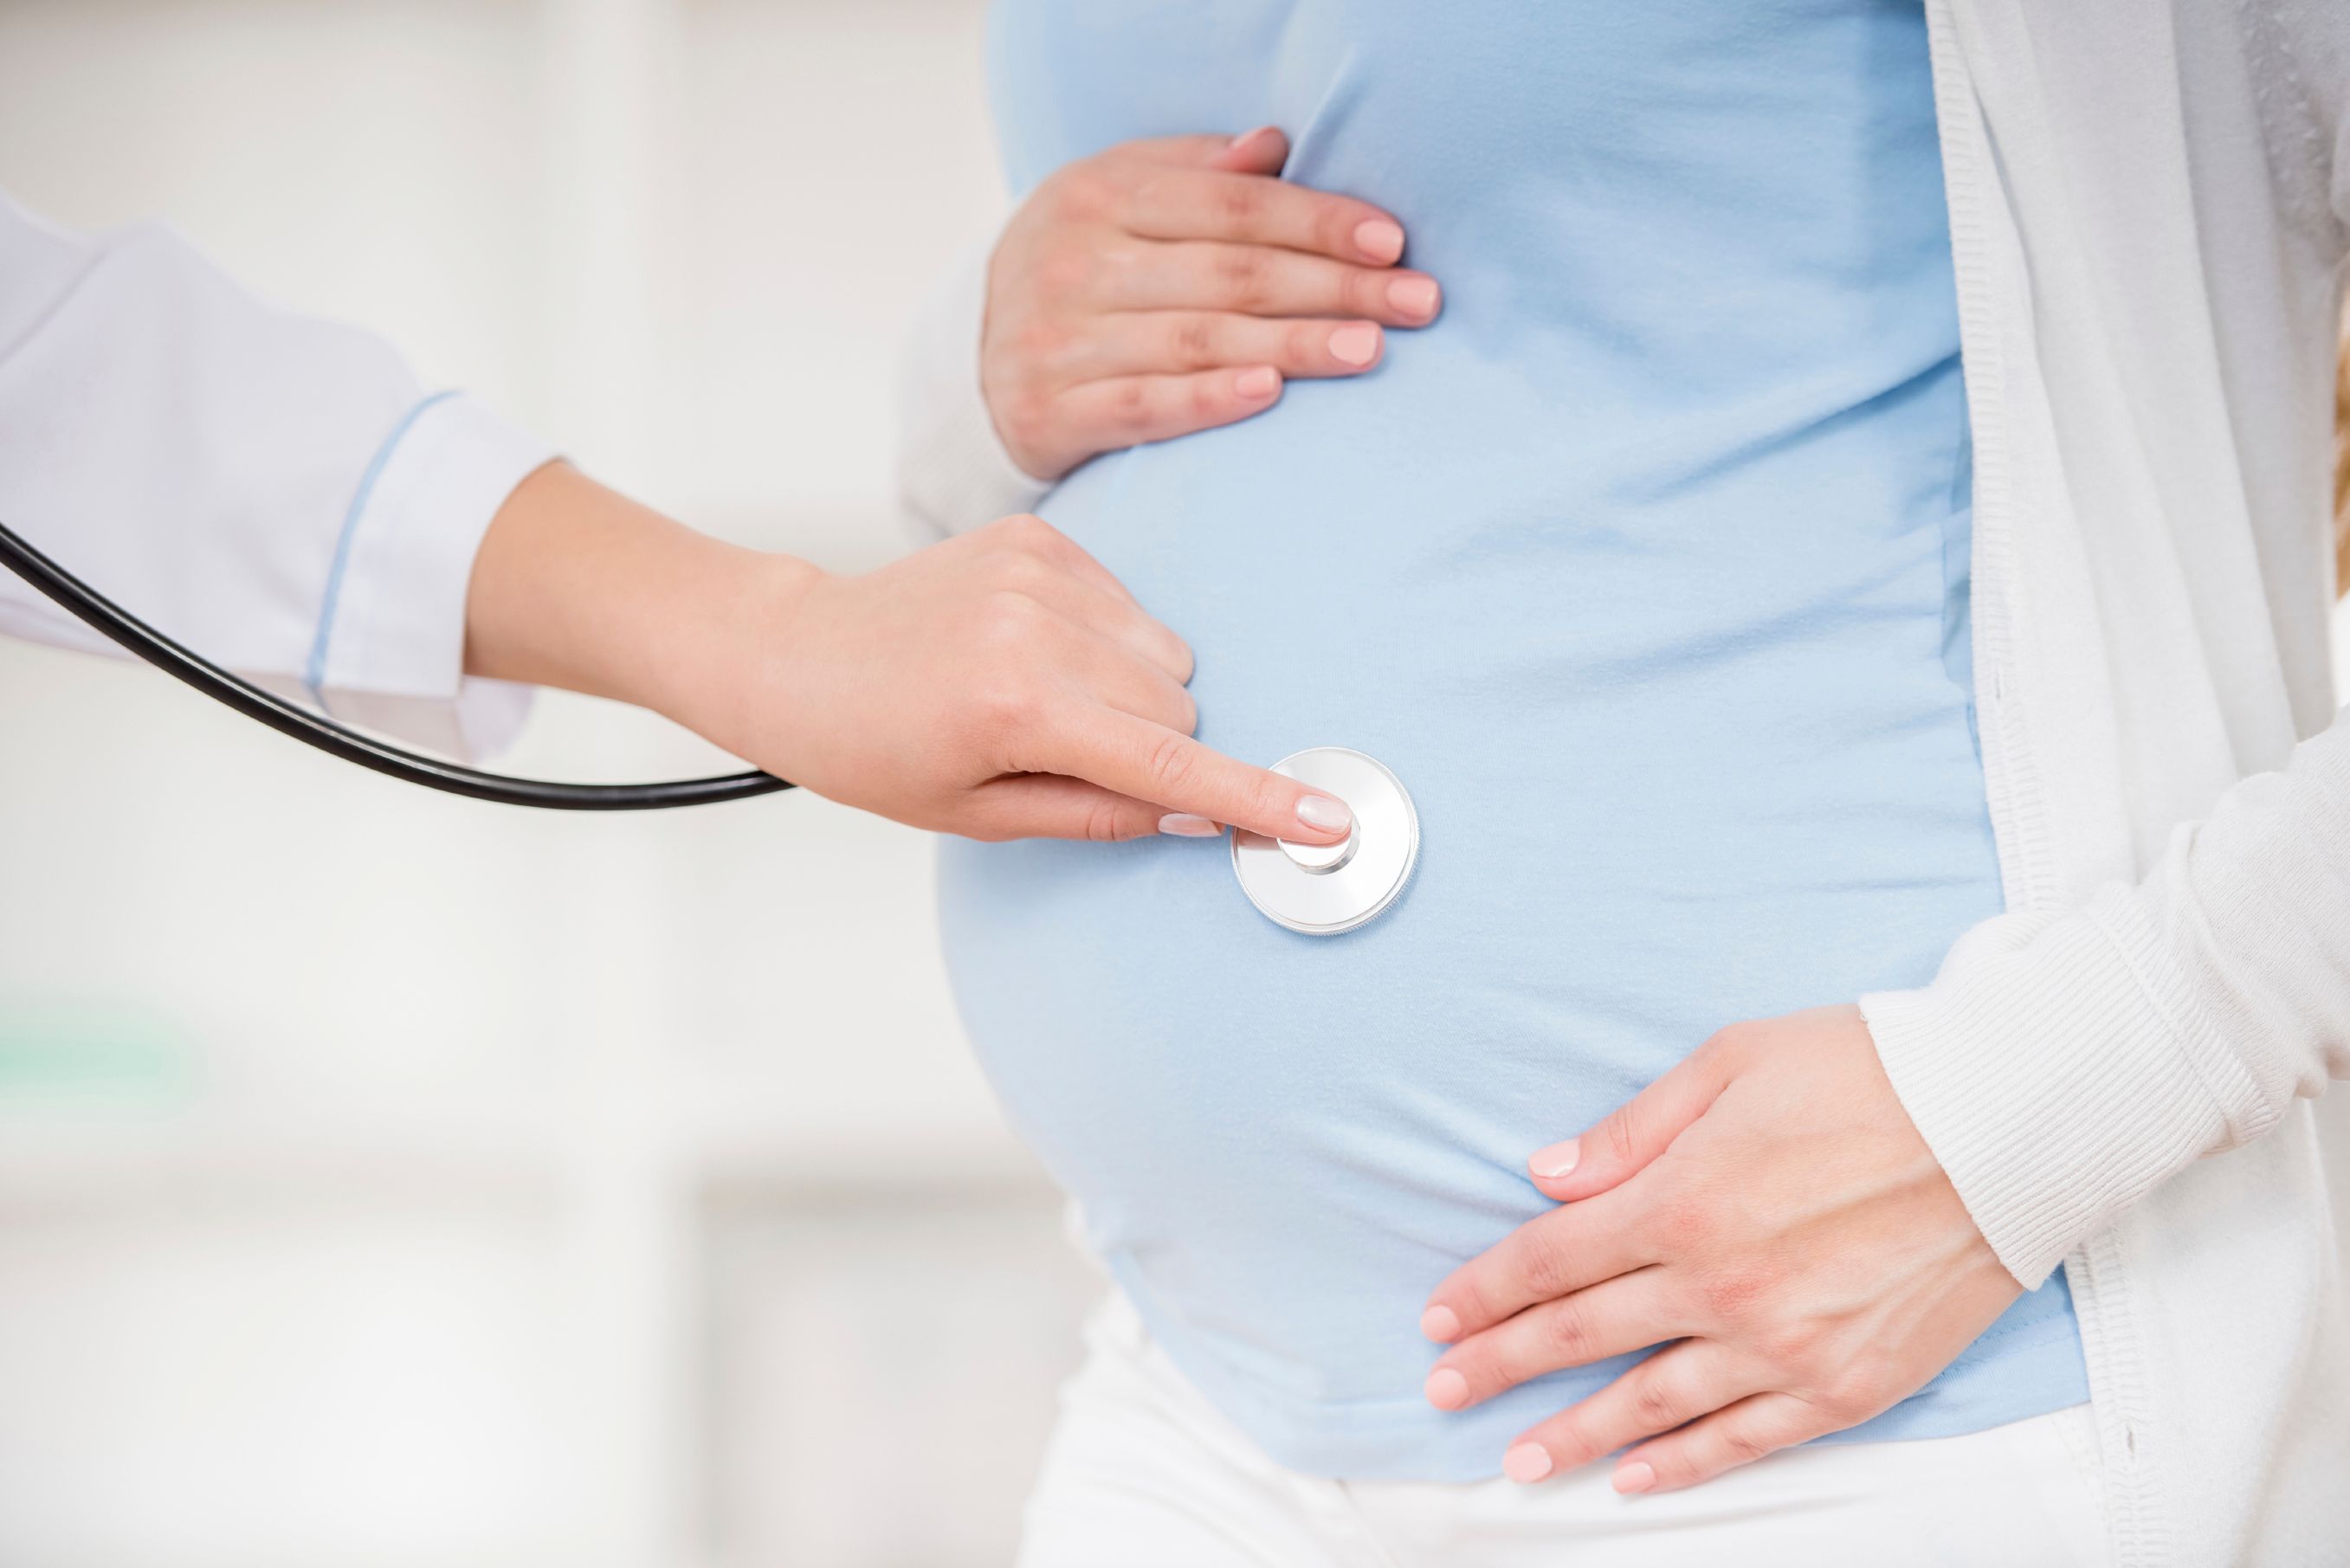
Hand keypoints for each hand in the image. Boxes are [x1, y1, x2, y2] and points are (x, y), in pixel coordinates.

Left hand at [467, 467, 1352, 845]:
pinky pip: (1132, 609)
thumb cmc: (873, 750)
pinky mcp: (1042, 537)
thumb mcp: (973, 817)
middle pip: (1179, 707)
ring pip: (1166, 658)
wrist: (797, 653)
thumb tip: (1195, 816)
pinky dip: (1105, 643)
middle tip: (1060, 755)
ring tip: (1039, 698)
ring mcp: (1041, 572)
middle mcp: (1036, 628)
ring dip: (1131, 692)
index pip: (1168, 763)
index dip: (1254, 799)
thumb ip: (1095, 815)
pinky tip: (1032, 650)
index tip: (1325, 821)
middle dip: (1150, 746)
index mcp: (1014, 707)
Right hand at [983, 126, 1441, 480]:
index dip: (1317, 220)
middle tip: (1416, 302)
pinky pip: (1142, 406)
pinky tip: (1270, 393)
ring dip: (1292, 345)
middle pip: (1228, 272)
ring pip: (1195, 338)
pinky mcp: (1050, 411)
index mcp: (1100, 192)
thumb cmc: (1078, 272)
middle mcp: (1075, 260)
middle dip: (1333, 286)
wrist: (969, 365)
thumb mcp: (1116, 198)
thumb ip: (1194, 172)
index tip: (1393, 241)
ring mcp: (1058, 339)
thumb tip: (1277, 144)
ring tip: (1370, 349)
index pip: (1231, 204)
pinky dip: (1208, 399)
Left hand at [1418, 1005, 2019, 1493]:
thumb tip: (1547, 1176)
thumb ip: (1632, 1130)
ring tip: (1517, 1461)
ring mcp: (1785, 1345)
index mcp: (1682, 1199)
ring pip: (1651, 1404)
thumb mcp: (1732, 1061)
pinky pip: (1746, 1440)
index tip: (1439, 1318)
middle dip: (1501, 1367)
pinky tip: (1635, 1477)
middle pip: (1581, 1336)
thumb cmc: (1874, 1071)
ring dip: (1574, 1436)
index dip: (1485, 1291)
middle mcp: (1721, 1284)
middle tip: (1443, 1392)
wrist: (2011, 1122)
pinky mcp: (1847, 1385)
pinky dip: (1684, 1464)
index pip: (1550, 1259)